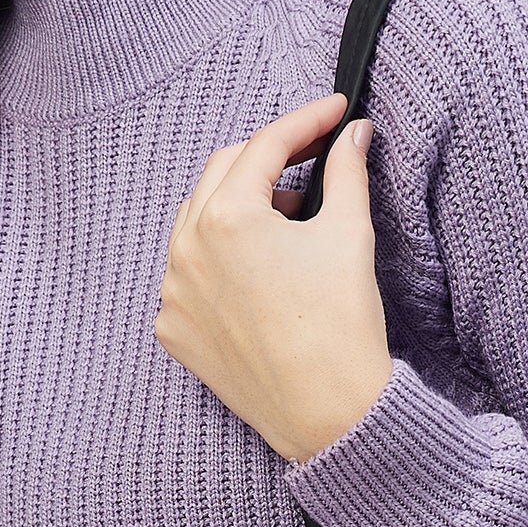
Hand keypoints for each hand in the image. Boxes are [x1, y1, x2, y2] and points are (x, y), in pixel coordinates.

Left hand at [154, 91, 393, 464]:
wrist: (330, 414)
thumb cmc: (342, 326)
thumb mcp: (349, 235)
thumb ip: (346, 172)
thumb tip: (354, 136)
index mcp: (227, 218)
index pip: (266, 145)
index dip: (306, 121)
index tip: (336, 112)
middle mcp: (186, 249)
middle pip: (223, 173)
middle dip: (269, 159)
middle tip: (314, 157)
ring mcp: (173, 292)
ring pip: (198, 222)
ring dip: (239, 206)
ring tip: (289, 218)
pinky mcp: (174, 329)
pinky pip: (189, 274)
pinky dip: (219, 259)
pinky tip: (259, 271)